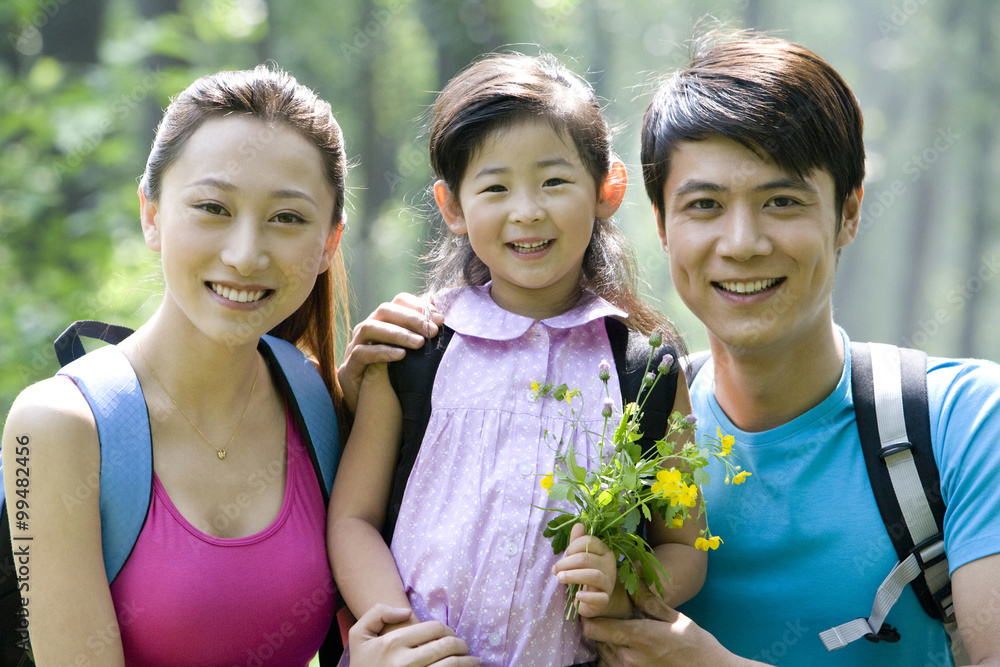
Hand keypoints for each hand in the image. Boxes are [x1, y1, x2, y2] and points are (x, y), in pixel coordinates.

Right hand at [338, 293, 442, 412]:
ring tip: (420, 343)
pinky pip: (362, 353)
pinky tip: (401, 356)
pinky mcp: (348, 368)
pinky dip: (382, 352)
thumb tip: (440, 314)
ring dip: (397, 333)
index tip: (439, 319)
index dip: (418, 306)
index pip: (397, 302)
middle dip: (411, 318)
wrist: (372, 413)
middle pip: (384, 311)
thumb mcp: (413, 355)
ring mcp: (354, 348)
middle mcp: (366, 331)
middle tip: (433, 331)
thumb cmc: (397, 380)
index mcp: (383, 323)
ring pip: (370, 328)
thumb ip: (423, 334)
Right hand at [348, 604, 481, 666]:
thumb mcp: (359, 635)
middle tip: (462, 646)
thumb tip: (406, 611)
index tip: (449, 634)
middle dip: (460, 643)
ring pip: (452, 665)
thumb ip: (377, 613)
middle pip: (446, 645)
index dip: (446, 629)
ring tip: (472, 660)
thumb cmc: (362, 664)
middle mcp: (405, 662)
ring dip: (467, 661)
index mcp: (393, 643)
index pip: (433, 628)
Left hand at [552, 523, 621, 617]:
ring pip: (594, 576)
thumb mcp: (580, 556)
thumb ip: (578, 542)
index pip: (590, 541)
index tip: (564, 555)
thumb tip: (578, 524)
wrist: (591, 599)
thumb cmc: (584, 573)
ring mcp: (608, 583)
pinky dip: (587, 596)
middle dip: (567, 563)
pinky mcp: (605, 599)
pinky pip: (599, 598)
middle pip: (587, 559)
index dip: (573, 546)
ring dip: (573, 576)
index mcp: (604, 551)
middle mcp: (609, 565)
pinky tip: (577, 595)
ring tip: (559, 578)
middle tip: (554, 570)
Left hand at [582, 586, 756, 666]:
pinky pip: (610, 666)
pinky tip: (624, 647)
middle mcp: (629, 657)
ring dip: (607, 641)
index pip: (594, 627)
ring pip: (603, 653)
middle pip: (597, 638)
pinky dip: (612, 656)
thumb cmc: (694, 643)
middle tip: (610, 614)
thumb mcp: (674, 617)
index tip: (592, 604)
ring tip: (621, 630)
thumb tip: (633, 573)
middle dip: (600, 625)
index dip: (588, 615)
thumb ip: (648, 600)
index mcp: (639, 636)